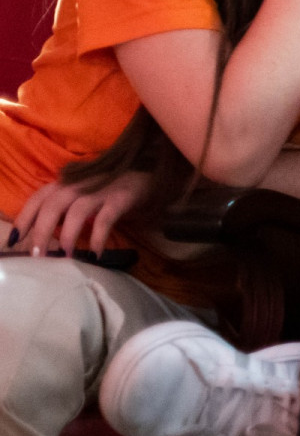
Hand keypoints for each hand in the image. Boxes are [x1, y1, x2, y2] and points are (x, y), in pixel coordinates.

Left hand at [8, 171, 150, 257]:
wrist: (150, 178)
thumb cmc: (111, 192)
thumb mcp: (83, 197)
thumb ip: (64, 211)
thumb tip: (41, 237)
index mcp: (67, 183)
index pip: (39, 198)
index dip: (25, 218)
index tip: (14, 241)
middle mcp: (80, 183)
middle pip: (53, 204)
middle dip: (42, 231)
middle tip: (38, 256)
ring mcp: (102, 189)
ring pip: (77, 210)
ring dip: (68, 235)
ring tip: (65, 257)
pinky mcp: (123, 197)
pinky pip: (107, 218)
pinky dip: (98, 236)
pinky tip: (96, 254)